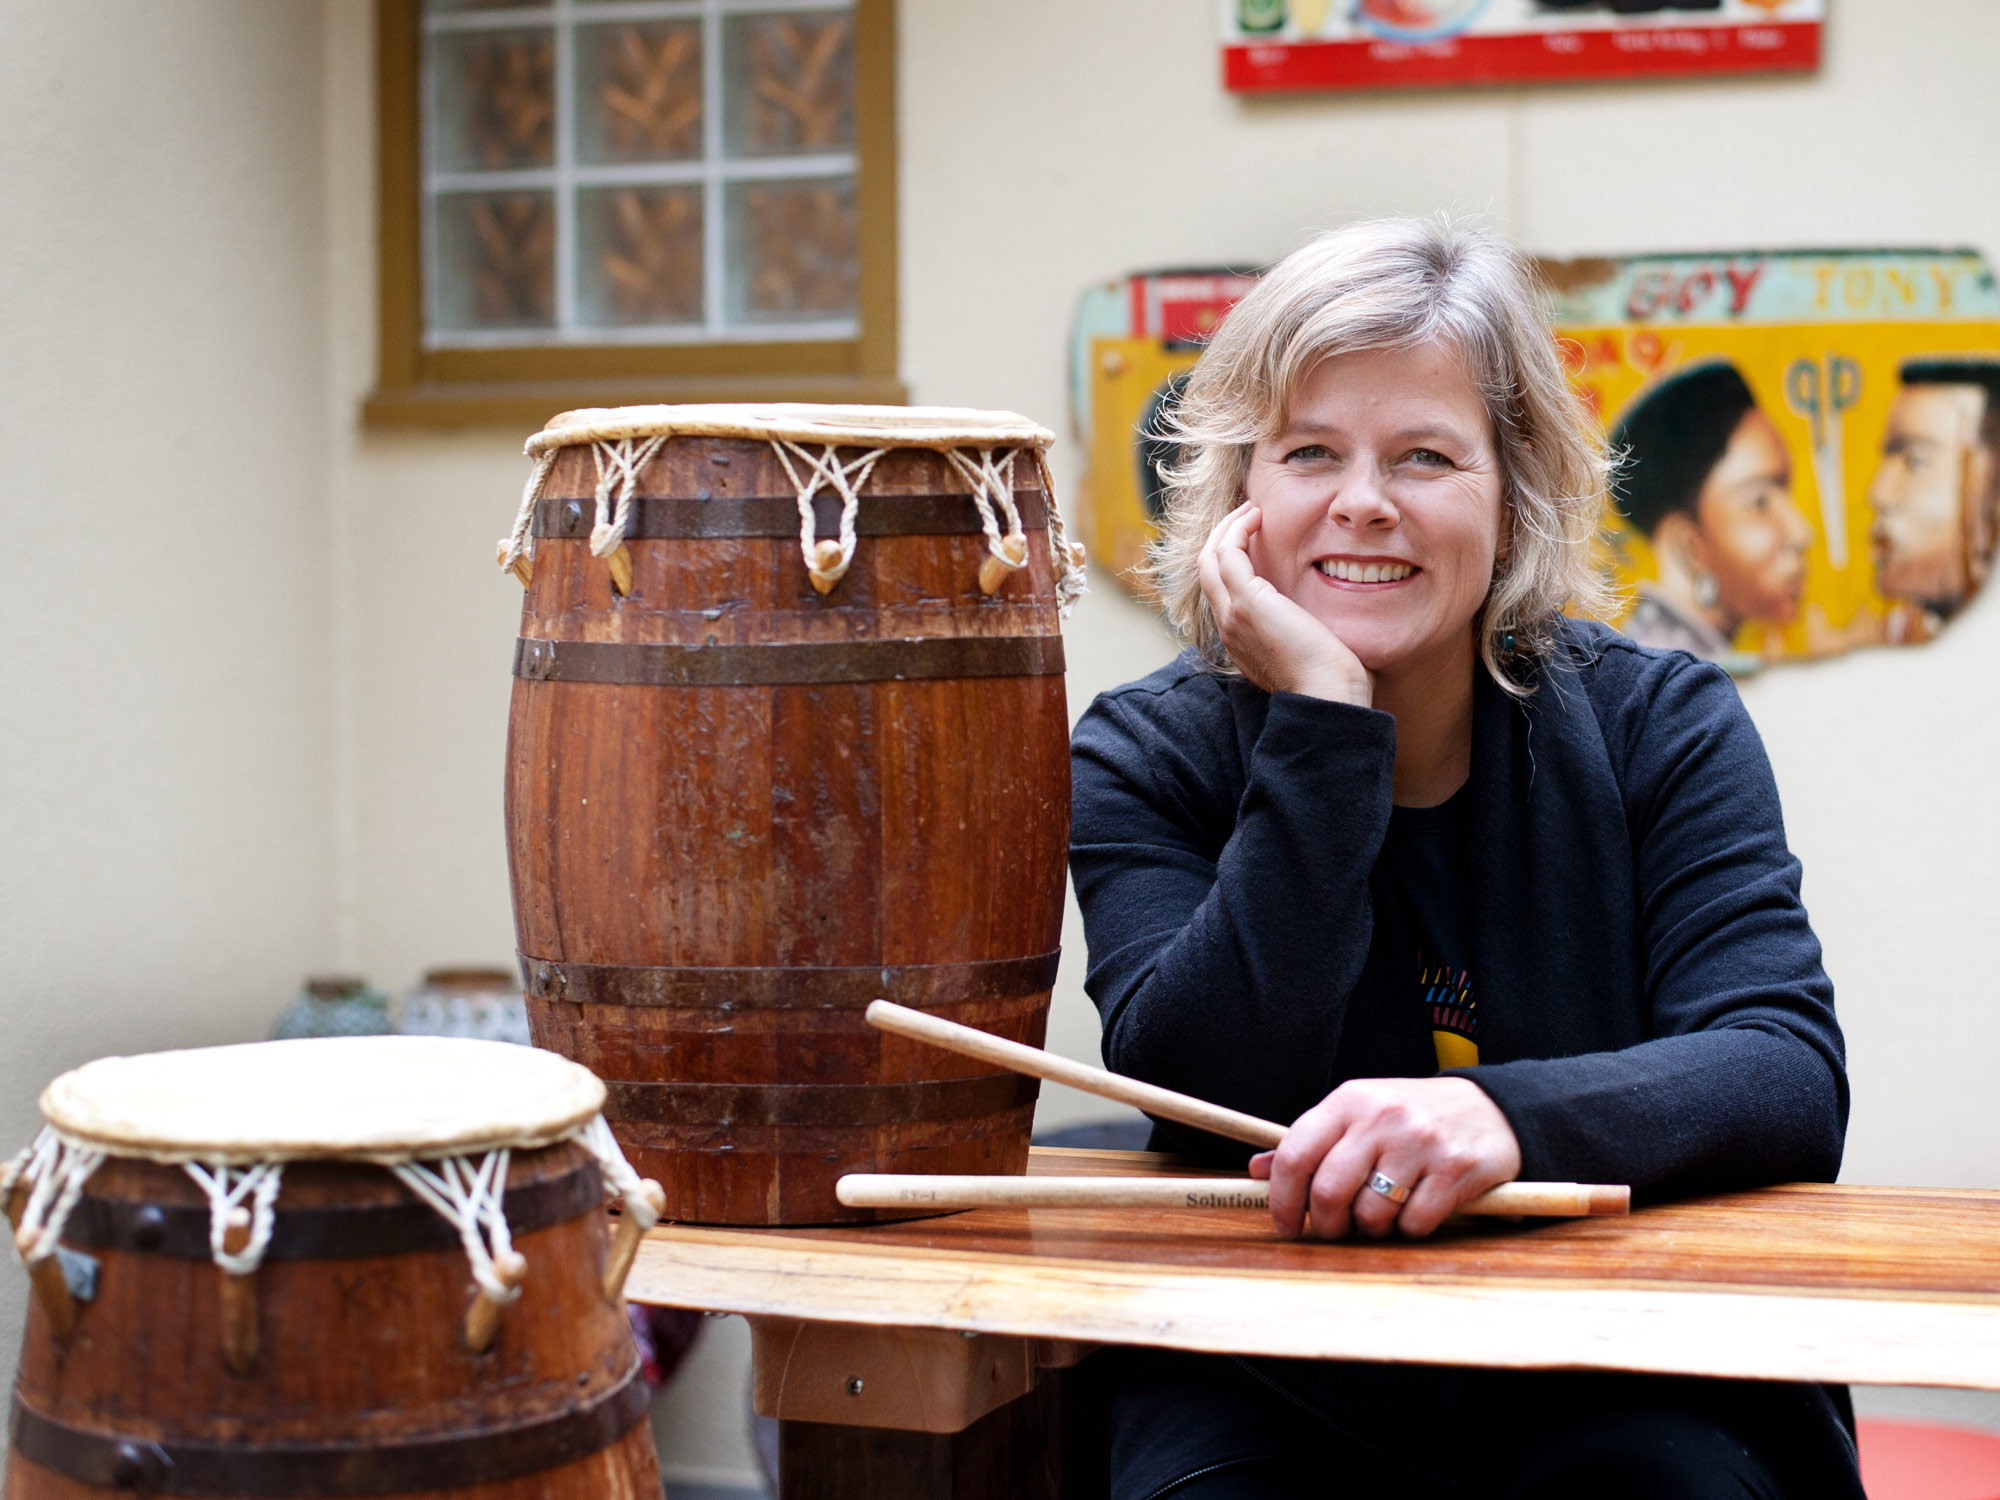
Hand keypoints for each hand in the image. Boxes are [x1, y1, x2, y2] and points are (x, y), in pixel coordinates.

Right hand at [1197, 504, 1370, 706]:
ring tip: (1251, 510)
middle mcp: (1228, 628)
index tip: (1254, 537)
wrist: (1327, 696)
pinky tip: (1257, 516)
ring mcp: (1232, 615)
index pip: (1221, 591)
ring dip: (1227, 528)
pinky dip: (1236, 529)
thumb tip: (1318, 612)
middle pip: (1207, 571)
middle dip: (1223, 538)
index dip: (1232, 559)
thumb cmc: (1330, 680)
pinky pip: (1227, 553)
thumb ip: (1300, 627)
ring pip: (1210, 558)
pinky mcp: (1246, 602)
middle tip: (1248, 516)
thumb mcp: (1307, 648)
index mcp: (1240, 640)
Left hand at [1248, 1077, 1521, 1239]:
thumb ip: (1309, 1143)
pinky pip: (1414, 1223)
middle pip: (1329, 1191)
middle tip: (1336, 1231)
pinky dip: (1409, 1229)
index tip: (1287, 1226)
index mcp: (1349, 1101)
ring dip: (1370, 1229)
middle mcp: (1381, 1117)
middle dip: (1327, 1225)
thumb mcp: (1357, 1115)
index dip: (1282, 1200)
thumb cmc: (1410, 1116)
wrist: (1491, 1107)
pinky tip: (1415, 1210)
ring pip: (1370, 1213)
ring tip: (1381, 1214)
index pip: (1295, 1155)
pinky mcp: (1455, 1169)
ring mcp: (1420, 1142)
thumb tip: (1256, 1170)